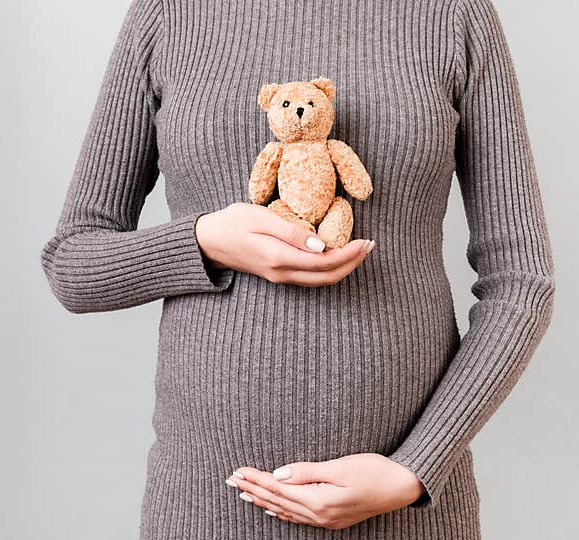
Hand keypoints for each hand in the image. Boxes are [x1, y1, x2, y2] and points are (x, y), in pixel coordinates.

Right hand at [195, 202, 373, 286]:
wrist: (207, 242)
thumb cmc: (232, 223)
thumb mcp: (261, 218)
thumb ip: (292, 232)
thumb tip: (322, 245)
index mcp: (279, 257)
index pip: (324, 261)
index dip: (349, 254)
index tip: (366, 240)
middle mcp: (281, 273)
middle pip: (327, 276)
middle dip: (352, 263)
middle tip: (371, 246)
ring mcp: (279, 277)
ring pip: (319, 281)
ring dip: (343, 268)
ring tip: (360, 252)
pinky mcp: (277, 275)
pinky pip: (309, 279)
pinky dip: (328, 270)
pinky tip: (336, 258)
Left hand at [227, 453, 424, 528]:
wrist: (402, 487)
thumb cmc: (374, 471)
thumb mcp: (340, 466)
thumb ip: (307, 471)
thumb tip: (279, 474)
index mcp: (319, 500)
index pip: (278, 488)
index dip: (256, 479)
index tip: (237, 471)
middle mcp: (320, 515)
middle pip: (277, 501)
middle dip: (252, 489)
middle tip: (230, 480)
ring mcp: (326, 520)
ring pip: (285, 510)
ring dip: (262, 500)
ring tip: (243, 493)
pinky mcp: (332, 519)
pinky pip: (299, 518)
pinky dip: (282, 512)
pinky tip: (272, 510)